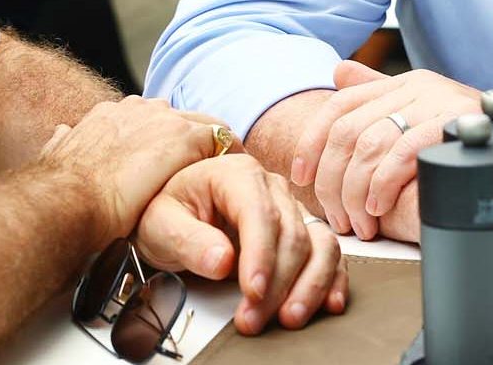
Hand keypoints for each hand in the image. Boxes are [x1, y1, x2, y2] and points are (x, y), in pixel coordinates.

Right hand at [40, 97, 228, 243]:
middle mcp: (139, 109)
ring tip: (225, 171)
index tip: (168, 160)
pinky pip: (221, 140)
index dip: (163, 139)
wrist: (70, 197)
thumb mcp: (58, 154)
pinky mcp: (184, 138)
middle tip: (202, 168)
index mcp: (111, 114)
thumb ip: (63, 141)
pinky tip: (237, 174)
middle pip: (179, 118)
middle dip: (191, 140)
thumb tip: (59, 134)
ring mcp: (164, 121)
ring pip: (204, 124)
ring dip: (212, 147)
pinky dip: (231, 154)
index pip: (150, 119)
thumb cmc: (62, 188)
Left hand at [135, 154, 348, 334]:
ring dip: (309, 285)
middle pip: (291, 235)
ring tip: (290, 318)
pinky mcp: (301, 232)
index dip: (261, 255)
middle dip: (277, 283)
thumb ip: (188, 240)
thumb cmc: (167, 211)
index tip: (251, 291)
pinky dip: (331, 279)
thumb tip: (222, 260)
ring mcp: (290, 209)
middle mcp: (271, 188)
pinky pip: (327, 253)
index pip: (259, 214)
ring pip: (318, 245)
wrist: (174, 211)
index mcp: (237, 174)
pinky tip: (329, 303)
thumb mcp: (161, 224)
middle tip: (253, 319)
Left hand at [289, 61, 482, 240]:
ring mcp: (433, 105)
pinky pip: (402, 155)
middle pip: (347, 132)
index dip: (312, 143)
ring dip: (355, 191)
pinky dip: (383, 185)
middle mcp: (414, 87)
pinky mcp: (452, 126)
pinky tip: (379, 207)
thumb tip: (336, 72)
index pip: (338, 106)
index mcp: (401, 82)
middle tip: (335, 216)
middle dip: (332, 180)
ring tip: (359, 222)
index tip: (300, 177)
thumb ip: (378, 92)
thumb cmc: (470, 131)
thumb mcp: (422, 105)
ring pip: (369, 146)